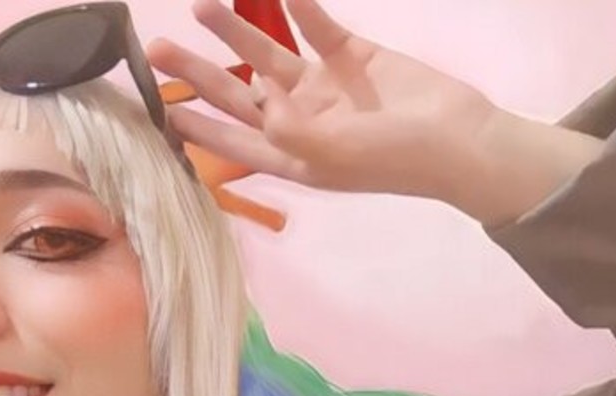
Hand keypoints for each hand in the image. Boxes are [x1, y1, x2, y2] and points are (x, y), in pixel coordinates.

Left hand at [147, 0, 494, 202]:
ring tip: (202, 5)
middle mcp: (303, 122)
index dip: (197, 128)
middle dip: (198, 74)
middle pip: (239, 94)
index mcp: (295, 156)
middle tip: (157, 51)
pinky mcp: (352, 57)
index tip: (161, 113)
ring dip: (237, 31)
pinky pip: (315, 26)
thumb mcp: (339, 156)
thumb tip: (259, 106)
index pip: (234, 141)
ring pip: (270, 55)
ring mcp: (326, 89)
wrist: (458, 138)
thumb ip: (294, 133)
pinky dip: (296, 7)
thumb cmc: (398, 159)